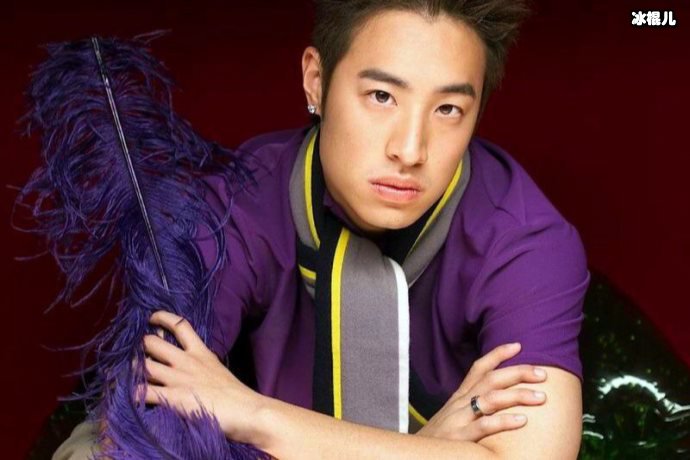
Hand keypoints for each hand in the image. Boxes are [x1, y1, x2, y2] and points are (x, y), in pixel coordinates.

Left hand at [139, 311, 264, 443]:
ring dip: (131, 369)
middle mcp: (186, 362)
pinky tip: (128, 395)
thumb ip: (201, 364)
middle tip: (134, 353)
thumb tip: (187, 363)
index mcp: (200, 352)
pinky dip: (132, 393)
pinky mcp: (173, 398)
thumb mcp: (217, 369)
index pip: (179, 325)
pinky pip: (143, 392)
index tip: (150, 317)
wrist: (247, 411)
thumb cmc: (235, 395)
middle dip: (139, 346)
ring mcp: (178, 379)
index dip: (161, 317)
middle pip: (153, 343)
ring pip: (144, 365)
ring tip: (125, 374)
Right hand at [416, 343, 546, 441]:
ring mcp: (459, 419)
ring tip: (540, 397)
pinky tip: (523, 421)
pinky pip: (484, 426)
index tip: (518, 345)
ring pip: (490, 399)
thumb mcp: (452, 417)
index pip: (478, 369)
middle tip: (542, 373)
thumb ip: (471, 407)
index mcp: (459, 397)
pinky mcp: (460, 437)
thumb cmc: (439, 439)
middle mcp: (459, 403)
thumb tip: (498, 400)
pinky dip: (504, 421)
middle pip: (491, 379)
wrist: (415, 456)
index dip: (497, 355)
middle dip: (518, 373)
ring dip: (517, 395)